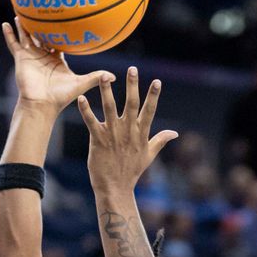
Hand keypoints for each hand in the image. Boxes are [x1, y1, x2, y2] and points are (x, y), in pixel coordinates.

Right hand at [2, 17, 110, 115]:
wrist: (43, 103)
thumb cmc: (61, 96)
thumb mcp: (81, 83)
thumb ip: (96, 78)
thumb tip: (114, 76)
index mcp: (57, 60)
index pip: (59, 42)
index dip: (61, 32)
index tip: (64, 20)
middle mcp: (44, 56)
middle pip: (42, 37)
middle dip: (42, 26)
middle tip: (42, 10)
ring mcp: (31, 57)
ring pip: (26, 37)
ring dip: (24, 25)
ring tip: (21, 12)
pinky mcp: (21, 59)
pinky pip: (13, 43)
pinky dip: (9, 34)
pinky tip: (5, 23)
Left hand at [77, 66, 178, 192]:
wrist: (116, 187)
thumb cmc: (132, 171)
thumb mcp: (149, 155)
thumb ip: (161, 140)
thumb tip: (175, 133)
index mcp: (141, 133)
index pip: (150, 111)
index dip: (153, 96)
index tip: (157, 81)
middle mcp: (128, 132)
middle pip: (132, 104)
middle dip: (132, 86)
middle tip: (132, 69)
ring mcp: (113, 135)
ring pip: (110, 109)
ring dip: (106, 92)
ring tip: (103, 76)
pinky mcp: (98, 140)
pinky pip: (91, 122)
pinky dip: (86, 110)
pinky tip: (81, 98)